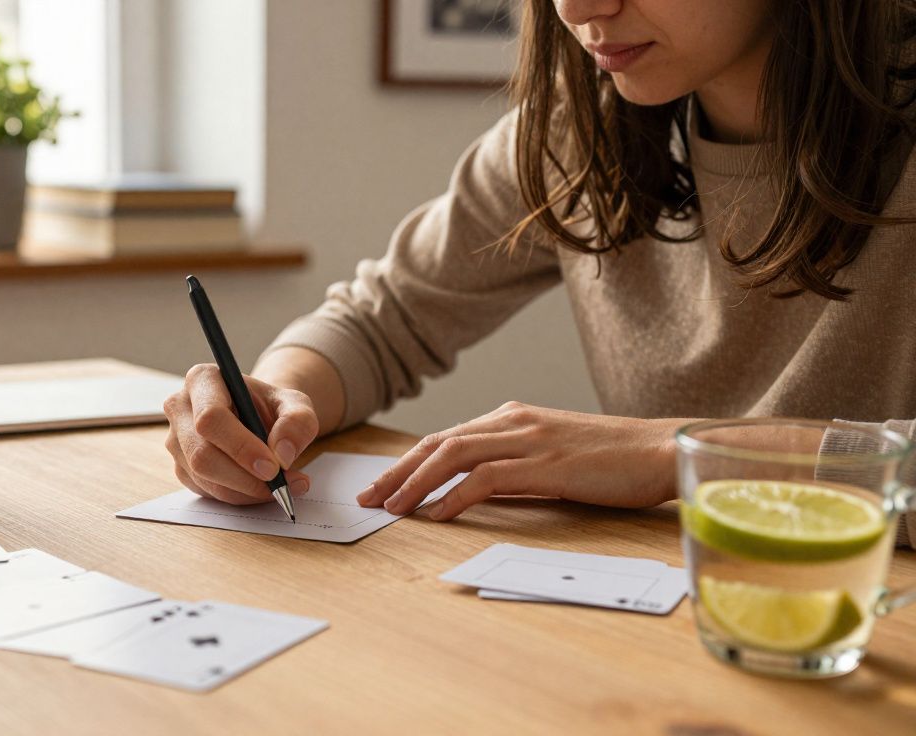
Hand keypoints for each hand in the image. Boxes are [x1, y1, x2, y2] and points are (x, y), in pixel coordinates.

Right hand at [163, 364, 319, 504]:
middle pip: (201, 454)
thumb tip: (282, 454)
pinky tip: (261, 487)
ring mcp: (176, 440)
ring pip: (204, 478)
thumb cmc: (272, 406)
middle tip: (280, 484)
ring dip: (246, 491)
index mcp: (202, 380)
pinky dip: (239, 496)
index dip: (241, 446)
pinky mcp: (181, 467)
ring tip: (281, 486)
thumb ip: (297, 421)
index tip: (273, 466)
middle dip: (244, 477)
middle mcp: (180, 408)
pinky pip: (207, 491)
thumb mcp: (296, 404)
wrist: (259, 417)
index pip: (211, 417)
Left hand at [357, 402, 689, 520]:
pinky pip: (487, 478)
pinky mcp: (546, 464)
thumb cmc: (612, 461)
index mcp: (512, 418)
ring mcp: (529, 440)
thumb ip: (513, 469)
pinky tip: (436, 515)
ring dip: (416, 483)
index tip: (381, 486)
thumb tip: (474, 491)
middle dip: (397, 471)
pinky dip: (455, 496)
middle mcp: (513, 422)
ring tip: (391, 508)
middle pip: (437, 443)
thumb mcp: (552, 459)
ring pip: (453, 456)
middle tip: (367, 498)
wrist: (662, 449)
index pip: (445, 439)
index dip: (408, 462)